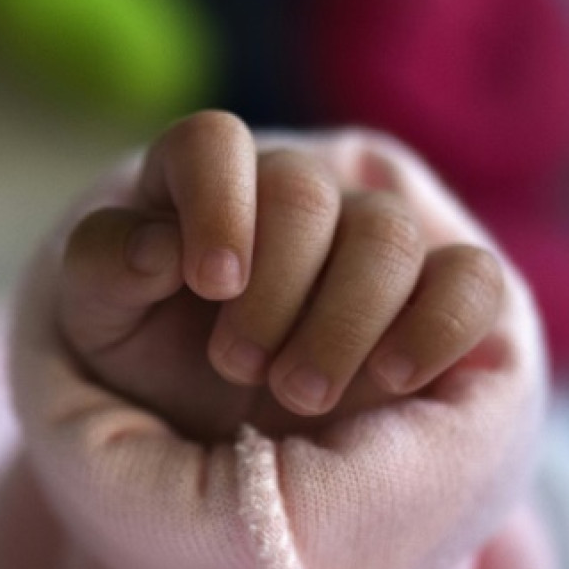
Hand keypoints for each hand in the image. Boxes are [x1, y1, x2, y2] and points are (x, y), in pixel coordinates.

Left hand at [57, 111, 505, 438]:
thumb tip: (157, 243)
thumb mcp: (99, 318)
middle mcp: (289, 193)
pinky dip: (436, 328)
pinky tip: (390, 379)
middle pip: (302, 191)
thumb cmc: (145, 356)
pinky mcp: (438, 289)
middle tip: (237, 366)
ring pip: (386, 234)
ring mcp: (369, 237)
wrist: (208, 426)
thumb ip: (105, 265)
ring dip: (341, 322)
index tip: (212, 282)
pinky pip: (470, 280)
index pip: (212, 142)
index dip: (218, 203)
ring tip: (296, 395)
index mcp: (199, 179)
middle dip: (274, 286)